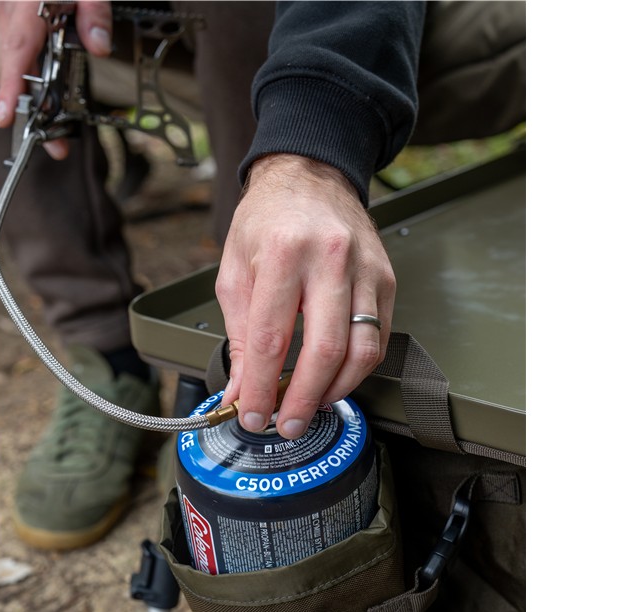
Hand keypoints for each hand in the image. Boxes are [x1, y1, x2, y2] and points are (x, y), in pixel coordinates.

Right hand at [0, 1, 112, 159]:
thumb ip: (93, 12)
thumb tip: (98, 47)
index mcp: (26, 5)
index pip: (14, 52)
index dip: (9, 88)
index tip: (5, 116)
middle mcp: (6, 8)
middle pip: (6, 66)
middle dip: (26, 108)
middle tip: (53, 140)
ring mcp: (1, 9)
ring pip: (3, 59)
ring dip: (22, 93)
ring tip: (49, 122)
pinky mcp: (5, 10)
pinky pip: (5, 46)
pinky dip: (18, 71)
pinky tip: (38, 85)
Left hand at [216, 154, 394, 438]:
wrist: (310, 176)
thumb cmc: (268, 220)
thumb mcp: (234, 270)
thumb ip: (237, 335)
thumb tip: (240, 390)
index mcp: (282, 252)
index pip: (271, 338)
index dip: (260, 387)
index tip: (252, 416)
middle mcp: (329, 258)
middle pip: (324, 349)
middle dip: (302, 399)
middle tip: (286, 425)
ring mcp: (365, 269)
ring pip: (361, 351)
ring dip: (335, 391)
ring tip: (309, 406)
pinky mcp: (386, 280)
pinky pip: (378, 339)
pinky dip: (356, 370)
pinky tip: (334, 380)